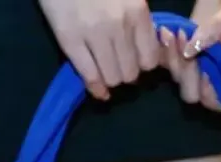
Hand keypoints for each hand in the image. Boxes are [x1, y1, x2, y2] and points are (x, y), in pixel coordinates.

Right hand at [38, 0, 161, 100]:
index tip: (136, 61)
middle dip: (126, 74)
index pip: (150, 57)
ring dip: (110, 80)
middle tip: (118, 67)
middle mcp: (120, 25)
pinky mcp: (70, 40)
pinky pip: (88, 74)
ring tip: (105, 73)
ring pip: (112, 77)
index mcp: (138, 11)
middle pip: (131, 71)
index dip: (143, 64)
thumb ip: (139, 16)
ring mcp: (94, 35)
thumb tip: (148, 42)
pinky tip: (97, 90)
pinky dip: (94, 88)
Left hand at [161, 0, 220, 111]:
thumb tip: (194, 49)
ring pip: (179, 78)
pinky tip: (166, 32)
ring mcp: (201, 59)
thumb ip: (220, 26)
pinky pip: (169, 61)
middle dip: (188, 74)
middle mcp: (220, 68)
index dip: (212, 92)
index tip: (204, 71)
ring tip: (174, 33)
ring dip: (174, 59)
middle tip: (185, 45)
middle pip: (197, 93)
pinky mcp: (184, 47)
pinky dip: (165, 51)